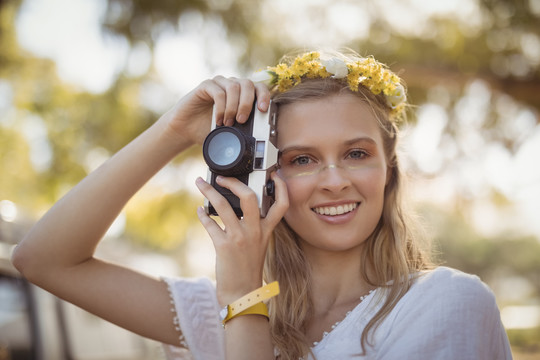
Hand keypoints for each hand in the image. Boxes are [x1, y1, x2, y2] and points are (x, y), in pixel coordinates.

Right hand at [161, 76, 270, 145]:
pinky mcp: (206, 86)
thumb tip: (260, 141)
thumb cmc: (210, 129)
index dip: (264, 96)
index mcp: (242, 94)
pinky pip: (218, 91)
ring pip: (234, 86)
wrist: (187, 130)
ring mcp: (219, 84)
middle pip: (248, 84)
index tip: (263, 110)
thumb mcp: (232, 131)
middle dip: (247, 104)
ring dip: (233, 107)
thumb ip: (245, 129)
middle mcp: (232, 85)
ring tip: (228, 123)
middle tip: (242, 121)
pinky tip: (218, 119)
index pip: (259, 87)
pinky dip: (221, 107)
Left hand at [195, 172, 288, 305]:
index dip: (280, 187)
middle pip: (249, 197)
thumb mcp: (258, 245)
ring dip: (208, 192)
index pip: (281, 205)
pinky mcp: (224, 246)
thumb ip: (253, 226)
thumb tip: (234, 207)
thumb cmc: (248, 269)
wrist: (242, 293)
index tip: (273, 173)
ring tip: (200, 184)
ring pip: (223, 206)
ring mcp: (239, 238)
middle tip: (221, 177)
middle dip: (233, 182)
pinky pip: (210, 223)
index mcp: (267, 231)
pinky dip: (202, 214)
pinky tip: (200, 211)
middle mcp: (255, 231)